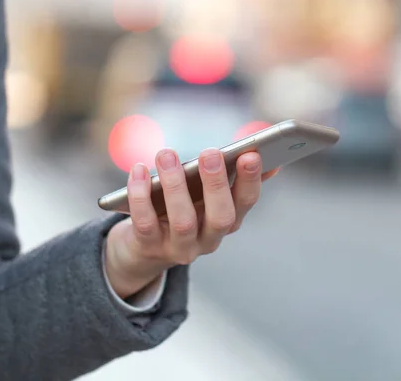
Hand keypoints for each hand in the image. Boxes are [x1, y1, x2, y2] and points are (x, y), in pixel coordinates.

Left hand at [105, 148, 277, 298]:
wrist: (145, 249)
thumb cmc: (182, 211)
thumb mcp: (206, 198)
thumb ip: (230, 178)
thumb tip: (260, 155)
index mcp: (228, 221)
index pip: (246, 202)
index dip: (251, 180)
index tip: (251, 154)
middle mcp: (209, 239)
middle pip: (220, 217)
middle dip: (216, 184)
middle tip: (210, 152)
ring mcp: (179, 247)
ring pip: (183, 221)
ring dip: (175, 185)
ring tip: (166, 154)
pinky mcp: (149, 247)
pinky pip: (145, 223)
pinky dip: (140, 195)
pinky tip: (139, 170)